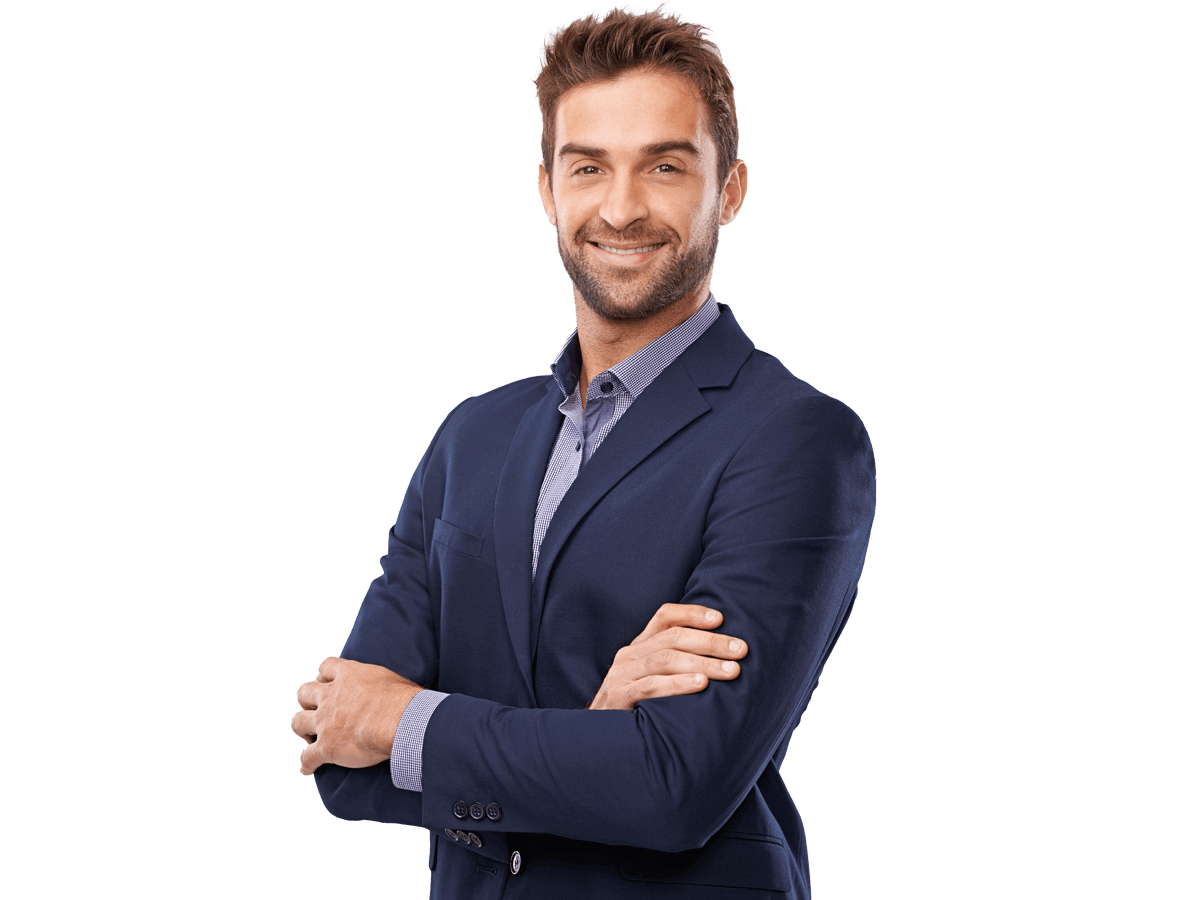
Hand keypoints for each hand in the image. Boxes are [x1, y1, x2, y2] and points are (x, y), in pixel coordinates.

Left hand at [293, 657, 421, 775]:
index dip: (324, 676)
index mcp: (348, 675)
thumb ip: (377, 683)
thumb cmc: (403, 700)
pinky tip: (308, 769)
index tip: (327, 683)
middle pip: (305, 692)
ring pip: (298, 722)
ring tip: (308, 737)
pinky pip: (307, 758)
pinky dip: (307, 764)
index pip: (326, 667)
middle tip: (315, 709)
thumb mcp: (389, 679)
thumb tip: (387, 689)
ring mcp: (325, 722)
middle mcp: (330, 696)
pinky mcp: (326, 747)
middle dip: (307, 701)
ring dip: (302, 729)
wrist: (400, 722)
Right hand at [588, 604, 747, 709]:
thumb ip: (677, 664)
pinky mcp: (619, 697)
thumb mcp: (654, 677)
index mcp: (640, 646)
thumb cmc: (637, 706)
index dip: (693, 613)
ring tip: (730, 671)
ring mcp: (622, 675)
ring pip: (665, 659)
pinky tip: (700, 686)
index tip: (721, 618)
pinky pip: (651, 686)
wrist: (598, 738)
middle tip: (741, 650)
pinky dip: (678, 684)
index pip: (665, 616)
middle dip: (710, 642)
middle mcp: (630, 655)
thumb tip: (724, 657)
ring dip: (702, 663)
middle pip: (673, 638)